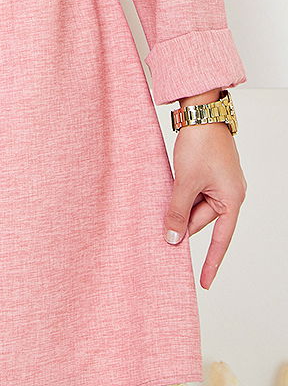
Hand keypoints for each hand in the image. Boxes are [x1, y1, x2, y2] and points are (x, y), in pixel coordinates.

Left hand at [163, 120, 246, 288]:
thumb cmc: (199, 144)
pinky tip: (168, 192)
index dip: (210, 262)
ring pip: (196, 205)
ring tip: (163, 198)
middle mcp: (229, 193)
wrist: (201, 111)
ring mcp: (220, 183)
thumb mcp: (185, 181)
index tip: (204, 282)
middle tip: (160, 230)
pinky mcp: (210, 172)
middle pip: (202, 220)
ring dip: (179, 205)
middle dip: (182, 222)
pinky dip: (181, 195)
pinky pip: (195, 192)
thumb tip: (173, 239)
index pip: (220, 239)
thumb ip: (177, 211)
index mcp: (231, 199)